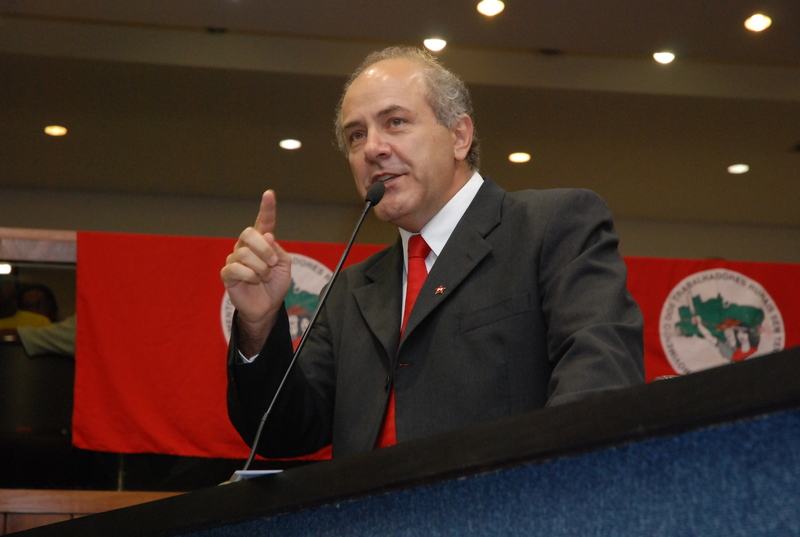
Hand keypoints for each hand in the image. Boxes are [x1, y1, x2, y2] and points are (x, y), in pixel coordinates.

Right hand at [220, 190, 291, 353]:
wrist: (267, 307)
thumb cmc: (275, 284)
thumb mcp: (284, 266)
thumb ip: (278, 250)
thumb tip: (268, 236)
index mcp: (262, 242)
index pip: (264, 222)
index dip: (267, 208)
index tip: (269, 194)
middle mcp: (246, 246)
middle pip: (249, 233)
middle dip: (264, 248)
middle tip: (272, 262)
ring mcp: (235, 259)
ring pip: (245, 254)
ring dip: (261, 268)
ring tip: (264, 278)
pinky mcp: (228, 273)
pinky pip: (236, 268)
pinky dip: (250, 276)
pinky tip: (253, 281)